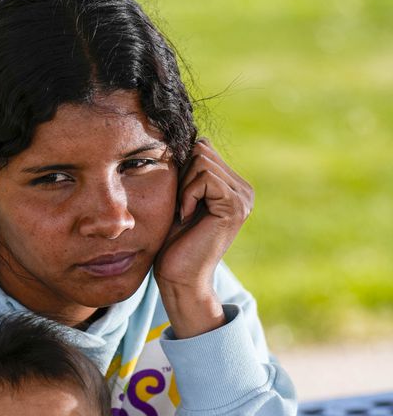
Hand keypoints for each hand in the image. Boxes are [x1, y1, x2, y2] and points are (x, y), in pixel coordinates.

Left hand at [153, 140, 253, 336]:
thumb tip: (188, 136)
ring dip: (183, 187)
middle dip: (181, 176)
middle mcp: (244, 190)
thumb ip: (188, 171)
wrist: (179, 278)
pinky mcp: (235, 206)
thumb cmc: (172, 244)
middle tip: (181, 209)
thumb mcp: (178, 198)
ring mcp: (243, 198)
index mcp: (233, 186)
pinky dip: (188, 195)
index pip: (202, 148)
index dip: (181, 170)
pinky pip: (205, 177)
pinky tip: (187, 217)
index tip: (178, 202)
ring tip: (185, 215)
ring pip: (202, 160)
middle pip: (202, 149)